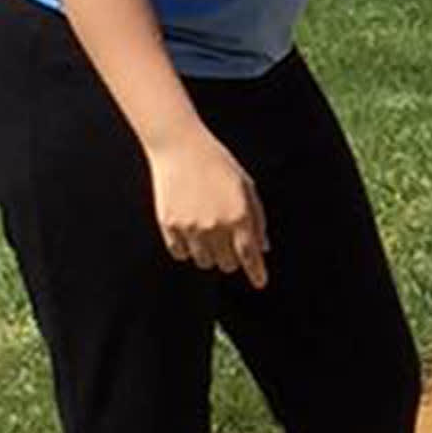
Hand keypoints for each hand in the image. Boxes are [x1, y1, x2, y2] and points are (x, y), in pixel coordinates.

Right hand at [146, 129, 268, 288]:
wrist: (181, 148)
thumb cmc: (219, 165)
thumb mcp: (247, 187)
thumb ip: (257, 218)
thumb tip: (263, 247)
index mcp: (239, 216)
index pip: (250, 256)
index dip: (256, 273)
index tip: (260, 283)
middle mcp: (215, 226)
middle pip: (226, 264)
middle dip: (232, 258)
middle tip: (229, 242)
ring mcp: (190, 228)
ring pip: (203, 262)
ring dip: (210, 254)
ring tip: (209, 231)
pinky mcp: (168, 227)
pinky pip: (180, 254)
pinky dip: (187, 249)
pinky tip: (190, 231)